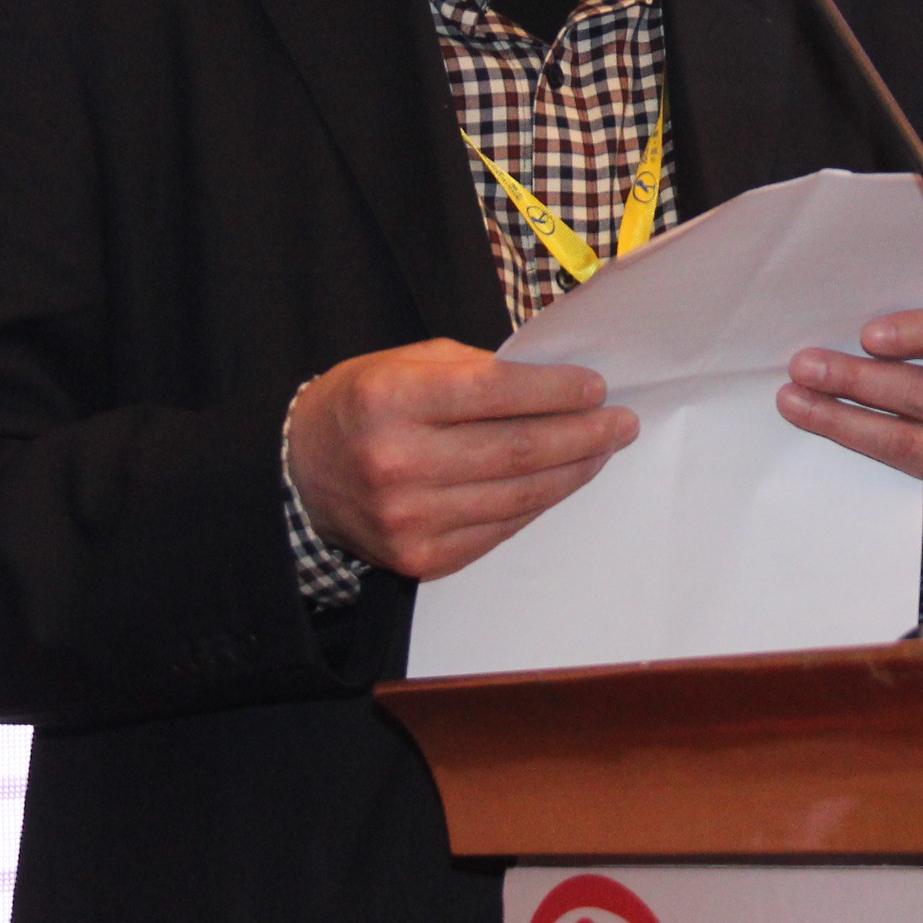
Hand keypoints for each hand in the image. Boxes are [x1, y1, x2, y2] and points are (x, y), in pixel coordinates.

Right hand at [284, 340, 635, 581]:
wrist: (301, 475)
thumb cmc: (362, 406)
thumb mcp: (404, 363)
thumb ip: (475, 371)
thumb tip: (557, 386)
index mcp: (390, 399)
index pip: (495, 393)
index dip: (555, 391)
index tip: (595, 387)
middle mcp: (397, 462)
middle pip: (516, 450)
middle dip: (582, 434)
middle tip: (621, 423)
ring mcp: (409, 519)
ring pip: (517, 496)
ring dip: (572, 472)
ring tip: (602, 451)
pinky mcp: (422, 558)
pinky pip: (500, 529)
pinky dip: (538, 504)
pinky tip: (561, 481)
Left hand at [777, 306, 922, 534]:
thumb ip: (903, 340)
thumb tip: (833, 326)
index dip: (922, 333)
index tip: (868, 335)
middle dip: (858, 379)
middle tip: (804, 367)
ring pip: (904, 442)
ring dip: (841, 420)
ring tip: (794, 401)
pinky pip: (895, 485)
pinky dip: (850, 462)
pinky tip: (815, 447)